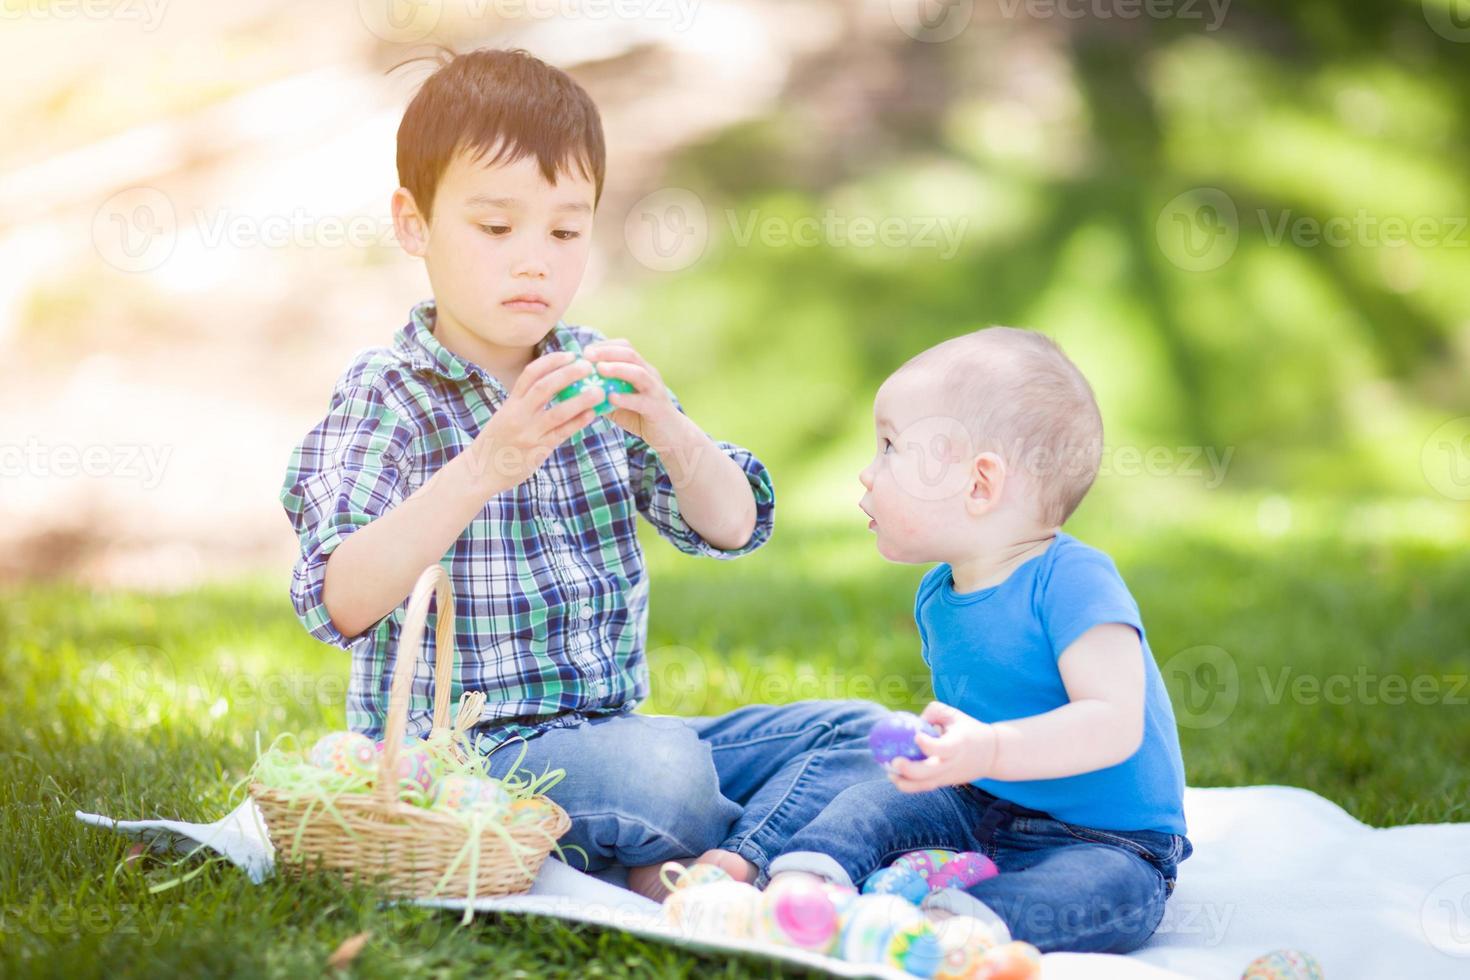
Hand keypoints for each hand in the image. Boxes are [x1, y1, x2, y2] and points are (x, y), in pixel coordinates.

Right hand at [461, 351, 604, 495]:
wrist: (479, 472)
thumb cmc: (495, 444)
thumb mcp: (504, 418)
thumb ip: (524, 404)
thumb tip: (550, 388)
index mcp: (510, 404)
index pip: (530, 374)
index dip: (551, 361)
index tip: (569, 354)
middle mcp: (518, 415)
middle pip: (545, 387)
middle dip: (568, 374)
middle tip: (588, 367)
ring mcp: (528, 433)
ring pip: (557, 412)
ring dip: (580, 400)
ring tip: (599, 392)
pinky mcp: (537, 450)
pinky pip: (561, 434)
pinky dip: (578, 423)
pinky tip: (592, 414)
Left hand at [583, 339, 681, 445]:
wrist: (671, 436)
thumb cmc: (643, 417)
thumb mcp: (621, 403)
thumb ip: (604, 394)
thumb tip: (578, 390)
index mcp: (642, 370)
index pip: (625, 348)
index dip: (605, 346)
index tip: (586, 350)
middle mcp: (650, 375)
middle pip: (630, 354)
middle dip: (607, 352)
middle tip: (587, 355)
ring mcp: (655, 391)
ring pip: (638, 373)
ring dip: (617, 369)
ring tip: (599, 369)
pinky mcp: (657, 409)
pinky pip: (641, 401)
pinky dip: (625, 398)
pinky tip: (611, 397)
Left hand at [888, 701, 998, 792]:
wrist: (992, 754)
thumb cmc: (969, 730)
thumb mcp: (955, 715)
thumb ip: (934, 712)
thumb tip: (914, 720)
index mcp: (958, 744)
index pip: (943, 748)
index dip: (928, 744)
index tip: (916, 736)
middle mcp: (952, 763)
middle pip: (930, 773)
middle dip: (910, 769)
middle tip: (894, 761)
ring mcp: (948, 776)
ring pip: (925, 786)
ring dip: (905, 782)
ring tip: (890, 774)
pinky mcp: (944, 783)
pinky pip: (925, 787)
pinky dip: (909, 785)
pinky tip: (895, 777)